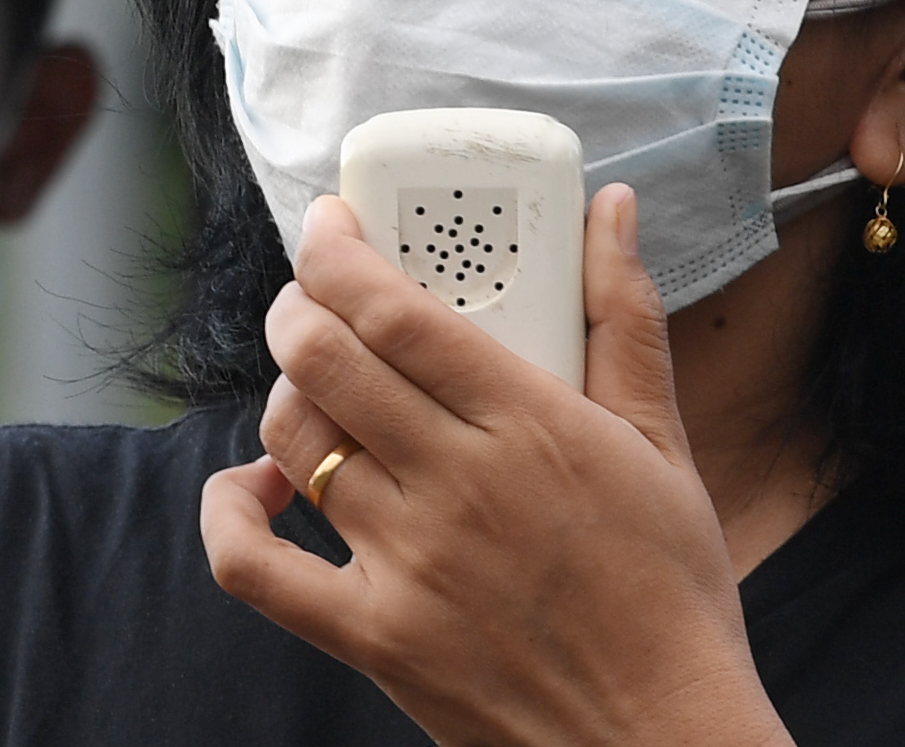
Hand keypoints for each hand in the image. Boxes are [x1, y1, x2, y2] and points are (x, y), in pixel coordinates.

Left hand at [199, 187, 791, 746]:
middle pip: (324, 358)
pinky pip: (256, 565)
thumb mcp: (664, 445)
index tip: (330, 228)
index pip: (393, 310)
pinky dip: (232, 514)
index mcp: (529, 424)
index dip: (337, 252)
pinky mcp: (374, 639)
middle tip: (314, 298)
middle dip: (298, 306)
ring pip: (294, 439)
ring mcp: (408, 566)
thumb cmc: (672, 593)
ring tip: (314, 386)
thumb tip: (609, 210)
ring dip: (286, 394)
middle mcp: (457, 486)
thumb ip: (624, 317)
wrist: (665, 741)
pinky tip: (257, 486)